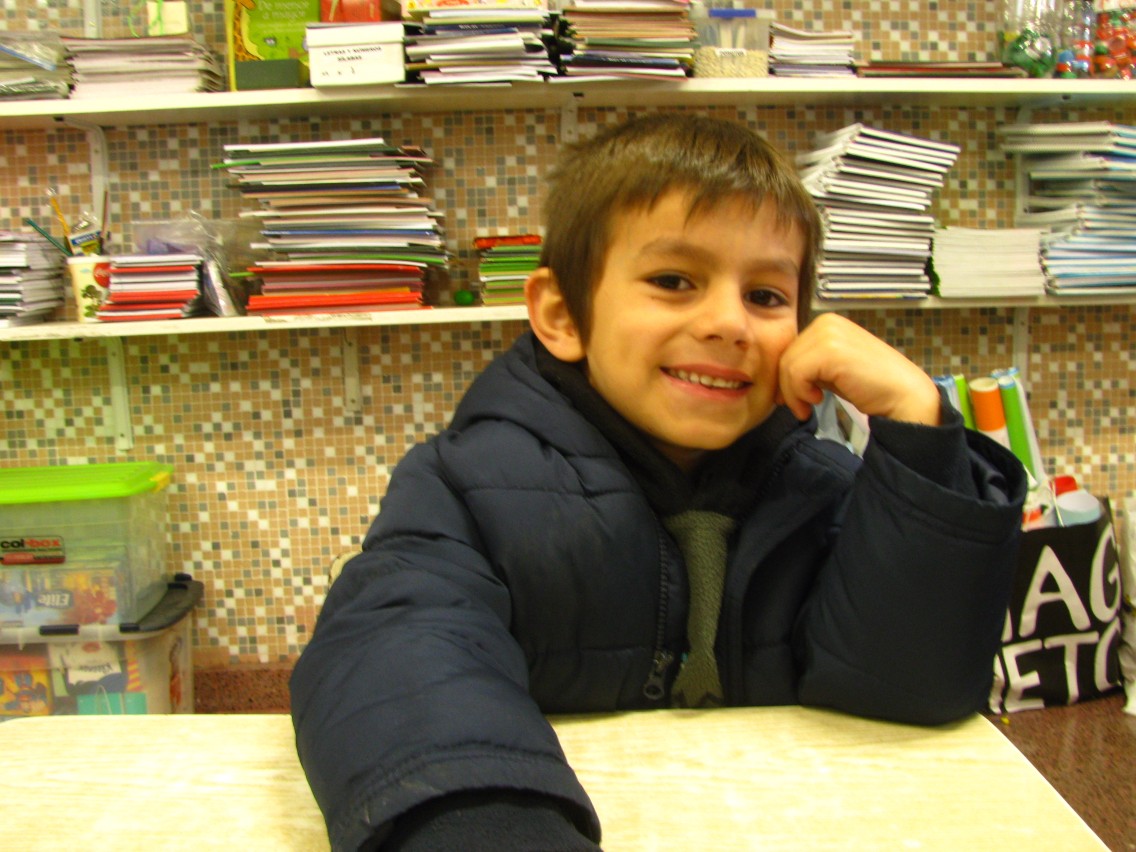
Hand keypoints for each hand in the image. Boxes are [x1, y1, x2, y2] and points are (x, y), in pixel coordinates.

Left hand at [776, 313, 941, 425]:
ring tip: (810, 407)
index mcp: (827, 323)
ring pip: (788, 366)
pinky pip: (796, 373)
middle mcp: (826, 322)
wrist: (903, 395)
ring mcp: (829, 334)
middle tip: (801, 408)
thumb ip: (810, 365)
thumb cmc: (869, 386)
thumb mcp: (832, 369)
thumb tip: (780, 375)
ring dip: (793, 394)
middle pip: (785, 356)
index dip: (787, 377)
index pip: (790, 349)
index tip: (797, 399)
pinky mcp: (830, 351)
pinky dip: (800, 393)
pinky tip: (818, 400)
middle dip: (788, 387)